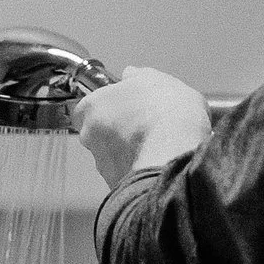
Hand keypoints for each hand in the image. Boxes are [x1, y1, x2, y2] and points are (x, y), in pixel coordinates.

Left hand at [73, 67, 212, 186]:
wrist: (175, 156)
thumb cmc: (166, 114)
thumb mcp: (158, 80)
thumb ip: (139, 77)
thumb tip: (133, 76)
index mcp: (93, 106)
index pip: (88, 107)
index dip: (109, 106)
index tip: (126, 105)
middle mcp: (91, 138)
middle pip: (99, 133)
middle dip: (119, 131)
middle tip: (145, 125)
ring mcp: (104, 165)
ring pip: (113, 158)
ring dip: (131, 153)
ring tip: (159, 147)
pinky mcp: (119, 187)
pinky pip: (128, 177)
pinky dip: (141, 172)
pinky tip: (161, 164)